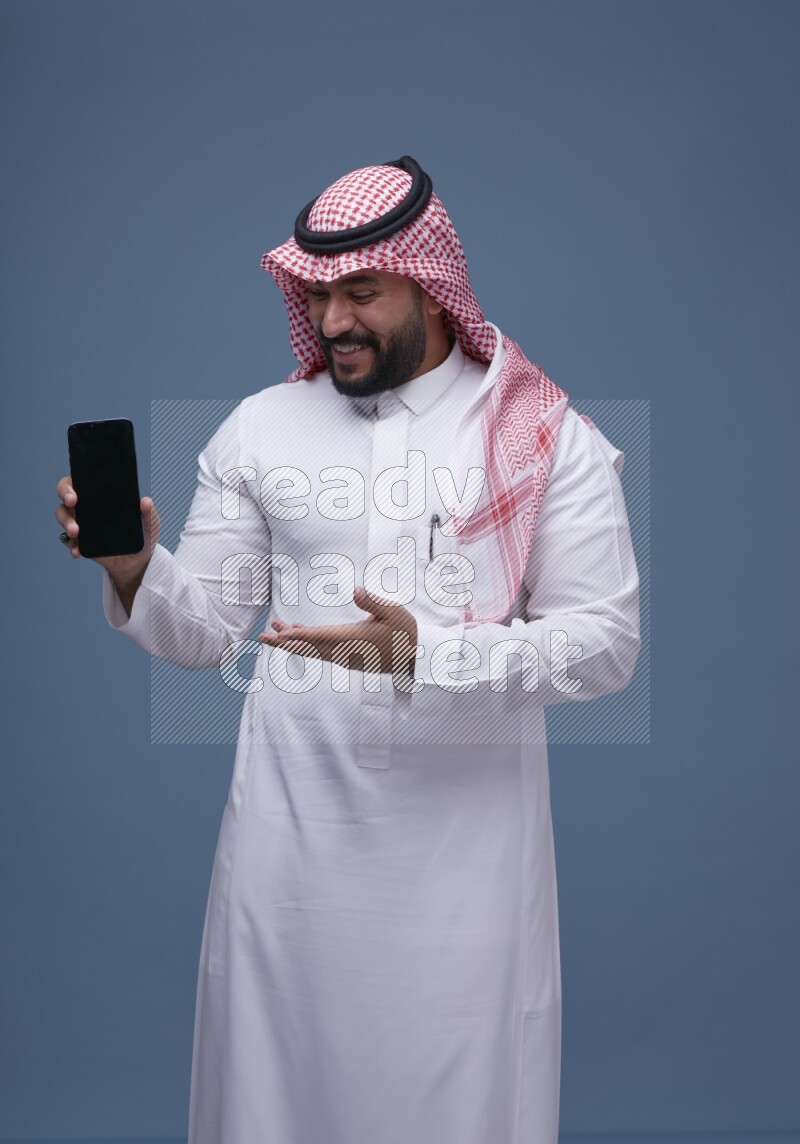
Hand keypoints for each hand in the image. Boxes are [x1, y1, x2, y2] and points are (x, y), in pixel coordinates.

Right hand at [55, 476, 160, 611]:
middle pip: (67, 494)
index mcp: (103, 496)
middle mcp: (88, 507)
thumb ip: (148, 513)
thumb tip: (146, 501)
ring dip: (66, 522)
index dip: (74, 482)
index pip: (83, 481)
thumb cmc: (142, 535)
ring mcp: (83, 524)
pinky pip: (69, 541)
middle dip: (65, 494)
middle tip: (72, 502)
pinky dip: (71, 545)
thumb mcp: (149, 524)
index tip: (76, 490)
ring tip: (75, 531)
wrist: (138, 561)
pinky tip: (77, 551)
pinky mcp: (81, 542)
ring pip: (63, 516)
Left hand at [258, 586, 418, 675]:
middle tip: (262, 637)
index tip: (280, 633)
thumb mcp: (394, 611)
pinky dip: (307, 644)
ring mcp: (346, 657)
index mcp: (353, 639)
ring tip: (274, 631)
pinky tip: (300, 633)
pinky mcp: (348, 658)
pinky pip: (321, 652)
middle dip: (285, 642)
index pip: (320, 637)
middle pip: (309, 647)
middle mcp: (345, 651)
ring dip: (293, 642)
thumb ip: (373, 601)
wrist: (415, 657)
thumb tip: (356, 590)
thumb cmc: (405, 632)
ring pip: (313, 650)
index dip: (298, 635)